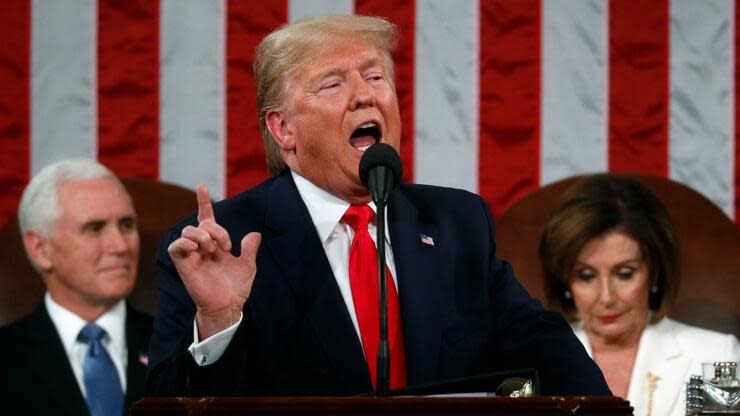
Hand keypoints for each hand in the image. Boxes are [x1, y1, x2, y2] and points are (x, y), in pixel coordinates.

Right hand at [168, 185, 261, 339]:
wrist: (229, 305)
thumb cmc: (236, 287)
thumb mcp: (248, 265)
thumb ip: (249, 249)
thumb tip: (254, 235)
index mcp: (215, 244)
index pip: (207, 218)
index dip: (204, 203)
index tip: (202, 187)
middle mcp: (202, 247)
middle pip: (201, 223)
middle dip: (216, 229)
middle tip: (226, 246)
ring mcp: (192, 255)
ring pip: (188, 231)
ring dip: (202, 235)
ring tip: (212, 249)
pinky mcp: (184, 265)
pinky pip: (176, 247)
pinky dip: (185, 243)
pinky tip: (197, 248)